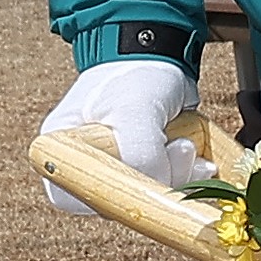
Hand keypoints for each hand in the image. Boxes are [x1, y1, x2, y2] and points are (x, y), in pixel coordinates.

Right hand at [39, 57, 205, 209]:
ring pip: (144, 200)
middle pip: (114, 203)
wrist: (160, 57)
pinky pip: (166, 192)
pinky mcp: (144, 171)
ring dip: (178, 180)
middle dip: (155, 182)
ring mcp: (116, 170)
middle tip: (179, 149)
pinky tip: (200, 161)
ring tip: (187, 145)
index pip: (71, 196)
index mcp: (60, 149)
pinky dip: (188, 181)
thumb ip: (140, 152)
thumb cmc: (134, 73)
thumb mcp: (134, 108)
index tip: (144, 176)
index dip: (108, 196)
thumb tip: (156, 188)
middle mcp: (83, 164)